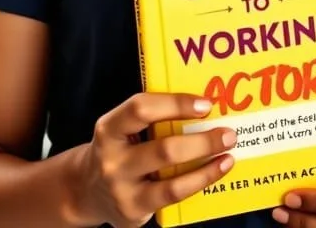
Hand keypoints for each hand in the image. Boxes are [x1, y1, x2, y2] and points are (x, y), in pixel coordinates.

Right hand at [71, 92, 235, 227]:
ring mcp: (122, 188)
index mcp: (108, 128)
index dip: (175, 104)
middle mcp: (112, 159)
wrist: (86, 190)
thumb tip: (202, 105)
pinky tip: (217, 170)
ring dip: (206, 164)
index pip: (141, 108)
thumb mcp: (121, 128)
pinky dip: (199, 182)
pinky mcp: (133, 211)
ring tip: (228, 152)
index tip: (206, 104)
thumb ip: (150, 116)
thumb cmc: (118, 148)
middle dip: (202, 140)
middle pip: (163, 148)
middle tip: (229, 132)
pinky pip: (173, 196)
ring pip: (171, 178)